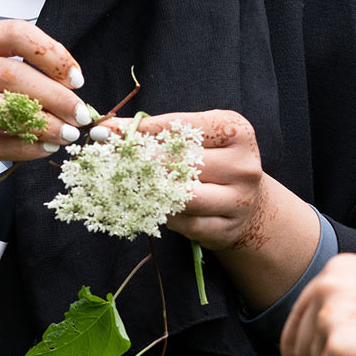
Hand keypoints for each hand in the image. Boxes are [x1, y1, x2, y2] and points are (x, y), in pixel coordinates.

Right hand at [0, 20, 88, 236]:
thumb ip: (6, 69)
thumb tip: (68, 85)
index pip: (14, 33)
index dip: (52, 53)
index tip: (76, 76)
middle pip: (12, 75)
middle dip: (55, 96)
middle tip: (81, 114)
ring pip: (3, 112)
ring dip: (44, 125)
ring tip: (67, 135)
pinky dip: (24, 148)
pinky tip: (43, 151)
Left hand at [95, 109, 284, 252]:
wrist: (247, 205)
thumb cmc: (213, 163)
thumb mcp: (197, 139)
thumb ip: (160, 132)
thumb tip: (110, 129)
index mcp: (237, 131)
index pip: (181, 126)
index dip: (141, 129)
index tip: (108, 130)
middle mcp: (243, 164)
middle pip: (180, 161)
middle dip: (139, 160)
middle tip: (108, 159)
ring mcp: (239, 200)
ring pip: (182, 196)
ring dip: (148, 190)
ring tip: (124, 184)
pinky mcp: (227, 229)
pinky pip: (183, 223)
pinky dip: (161, 214)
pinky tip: (147, 206)